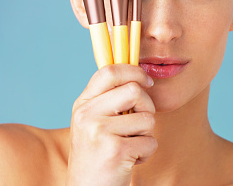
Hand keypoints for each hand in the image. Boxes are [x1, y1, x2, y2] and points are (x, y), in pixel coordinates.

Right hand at [65, 64, 156, 185]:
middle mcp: (86, 115)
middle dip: (147, 106)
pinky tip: (130, 160)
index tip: (147, 82)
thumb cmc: (98, 154)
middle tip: (140, 123)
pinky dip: (146, 153)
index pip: (109, 71)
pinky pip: (150, 142)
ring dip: (146, 135)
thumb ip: (109, 97)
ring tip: (130, 146)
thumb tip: (139, 73)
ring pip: (147, 118)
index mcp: (82, 104)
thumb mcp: (94, 121)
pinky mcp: (115, 151)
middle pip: (134, 90)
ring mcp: (99, 132)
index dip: (134, 71)